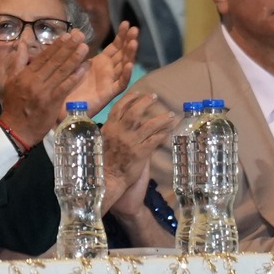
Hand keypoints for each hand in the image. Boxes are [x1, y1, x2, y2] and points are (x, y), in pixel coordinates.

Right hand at [0, 33, 90, 145]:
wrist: (16, 129)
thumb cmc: (14, 105)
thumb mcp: (10, 82)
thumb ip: (17, 62)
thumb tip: (22, 44)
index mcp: (24, 75)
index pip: (43, 57)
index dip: (56, 46)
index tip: (66, 35)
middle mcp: (35, 80)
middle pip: (54, 61)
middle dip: (68, 47)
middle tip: (79, 35)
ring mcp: (45, 91)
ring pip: (62, 71)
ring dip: (75, 58)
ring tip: (85, 47)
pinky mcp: (53, 101)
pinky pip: (67, 85)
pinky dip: (77, 75)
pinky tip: (85, 67)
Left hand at [67, 22, 138, 113]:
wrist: (62, 107)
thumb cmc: (67, 85)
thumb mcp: (70, 63)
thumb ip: (75, 49)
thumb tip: (76, 31)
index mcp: (100, 63)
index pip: (115, 47)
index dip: (121, 36)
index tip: (125, 23)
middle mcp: (108, 71)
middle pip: (123, 54)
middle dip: (129, 41)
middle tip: (134, 29)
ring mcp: (109, 82)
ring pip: (124, 66)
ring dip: (130, 54)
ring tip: (134, 42)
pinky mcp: (108, 94)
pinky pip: (120, 84)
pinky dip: (126, 75)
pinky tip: (129, 65)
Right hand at [101, 93, 175, 216]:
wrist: (107, 179)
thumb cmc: (103, 161)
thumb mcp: (103, 142)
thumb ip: (112, 131)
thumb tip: (122, 123)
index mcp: (109, 128)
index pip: (119, 108)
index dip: (129, 98)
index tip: (138, 93)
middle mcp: (120, 133)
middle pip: (135, 112)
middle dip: (145, 102)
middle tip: (154, 97)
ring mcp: (131, 143)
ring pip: (149, 125)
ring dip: (161, 119)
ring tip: (170, 114)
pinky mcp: (141, 153)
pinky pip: (155, 141)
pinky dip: (162, 135)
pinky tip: (168, 132)